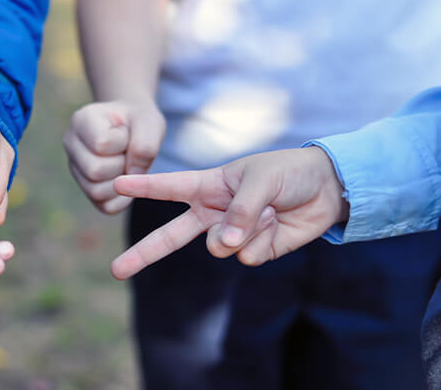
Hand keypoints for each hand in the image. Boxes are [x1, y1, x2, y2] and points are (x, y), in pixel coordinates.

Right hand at [64, 100, 165, 213]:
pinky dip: (123, 197)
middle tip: (128, 152)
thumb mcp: (149, 122)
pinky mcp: (87, 190)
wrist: (134, 125)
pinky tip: (128, 179)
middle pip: (95, 171)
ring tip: (126, 163)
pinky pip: (105, 206)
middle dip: (122, 164)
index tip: (126, 132)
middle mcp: (71, 145)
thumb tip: (133, 174)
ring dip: (122, 182)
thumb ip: (145, 144)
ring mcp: (76, 169)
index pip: (101, 144)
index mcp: (82, 121)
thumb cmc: (139, 121)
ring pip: (96, 191)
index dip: (123, 143)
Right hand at [111, 147, 347, 278]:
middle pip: (171, 237)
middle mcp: (214, 212)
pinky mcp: (253, 250)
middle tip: (116, 271)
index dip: (143, 187)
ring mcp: (232, 234)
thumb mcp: (261, 179)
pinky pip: (247, 255)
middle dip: (144, 254)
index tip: (116, 183)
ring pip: (219, 247)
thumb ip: (239, 210)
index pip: (168, 187)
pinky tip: (275, 225)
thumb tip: (224, 244)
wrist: (326, 190)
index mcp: (208, 186)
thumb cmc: (288, 172)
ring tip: (266, 211)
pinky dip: (263, 240)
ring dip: (244, 230)